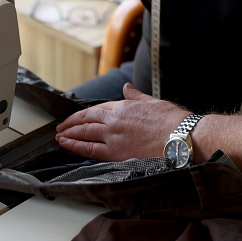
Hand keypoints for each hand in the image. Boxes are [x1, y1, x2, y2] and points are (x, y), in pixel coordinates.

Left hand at [55, 83, 190, 160]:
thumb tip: (128, 88)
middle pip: (86, 120)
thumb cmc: (173, 122)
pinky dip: (75, 146)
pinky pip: (90, 149)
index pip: (97, 109)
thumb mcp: (153, 102)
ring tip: (59, 135)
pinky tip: (66, 145)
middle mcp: (115, 120)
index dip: (84, 114)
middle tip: (61, 126)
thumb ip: (136, 96)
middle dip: (71, 123)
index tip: (77, 117)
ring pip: (84, 133)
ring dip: (69, 133)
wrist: (182, 137)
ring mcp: (113, 136)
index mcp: (124, 106)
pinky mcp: (115, 152)